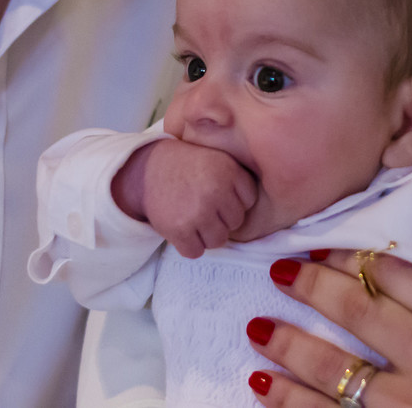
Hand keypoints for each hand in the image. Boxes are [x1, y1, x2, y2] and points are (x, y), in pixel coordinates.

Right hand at [113, 138, 256, 258]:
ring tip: (195, 218)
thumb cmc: (188, 165)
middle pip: (235, 223)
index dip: (234, 200)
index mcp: (228, 171)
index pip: (248, 201)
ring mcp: (197, 212)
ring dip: (207, 234)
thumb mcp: (218, 159)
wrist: (148, 168)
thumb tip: (263, 205)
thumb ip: (239, 178)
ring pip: (218, 240)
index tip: (218, 193)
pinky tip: (183, 229)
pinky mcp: (178, 230)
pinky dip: (190, 245)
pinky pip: (196, 251)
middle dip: (221, 217)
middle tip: (203, 205)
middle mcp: (215, 192)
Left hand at [245, 250, 411, 405]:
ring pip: (337, 368)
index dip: (352, 259)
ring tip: (258, 330)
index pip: (398, 276)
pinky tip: (262, 387)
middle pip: (360, 311)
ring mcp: (411, 403)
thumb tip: (391, 269)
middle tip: (279, 274)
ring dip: (291, 347)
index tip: (320, 249)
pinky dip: (290, 403)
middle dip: (313, 290)